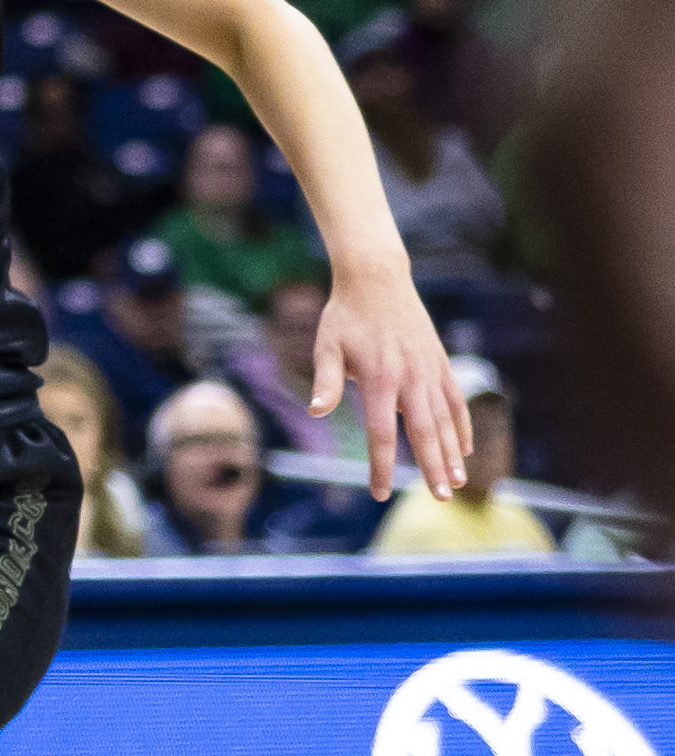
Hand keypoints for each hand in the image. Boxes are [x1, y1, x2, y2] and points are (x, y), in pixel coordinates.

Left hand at [317, 265, 472, 499]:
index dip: (381, 465)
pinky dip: (461, 426)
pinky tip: (463, 449)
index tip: (378, 492)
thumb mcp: (327, 345)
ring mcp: (430, 371)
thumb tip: (315, 411)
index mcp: (379, 378)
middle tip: (441, 499)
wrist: (377, 279)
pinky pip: (456, 401)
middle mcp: (410, 378)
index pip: (382, 433)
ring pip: (445, 421)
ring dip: (451, 453)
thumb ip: (326, 381)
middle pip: (424, 432)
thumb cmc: (345, 316)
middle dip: (432, 468)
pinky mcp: (441, 363)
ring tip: (456, 482)